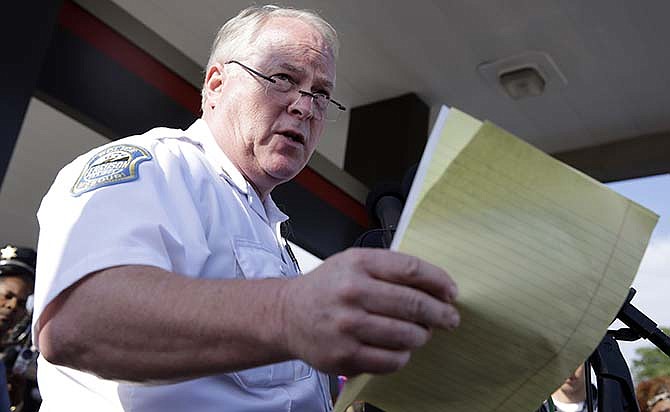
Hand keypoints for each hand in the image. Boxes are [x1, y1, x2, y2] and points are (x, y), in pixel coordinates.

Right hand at [280, 248, 458, 375]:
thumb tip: (436, 286)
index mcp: (358, 264)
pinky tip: (400, 347)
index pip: (411, 270)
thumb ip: (390, 268)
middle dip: (441, 314)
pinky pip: (392, 360)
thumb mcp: (353, 262)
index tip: (451, 292)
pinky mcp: (345, 356)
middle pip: (414, 304)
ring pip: (407, 335)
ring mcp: (347, 327)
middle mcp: (352, 293)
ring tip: (421, 333)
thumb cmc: (327, 287)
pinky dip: (403, 355)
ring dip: (422, 335)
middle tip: (450, 318)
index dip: (439, 282)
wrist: (288, 314)